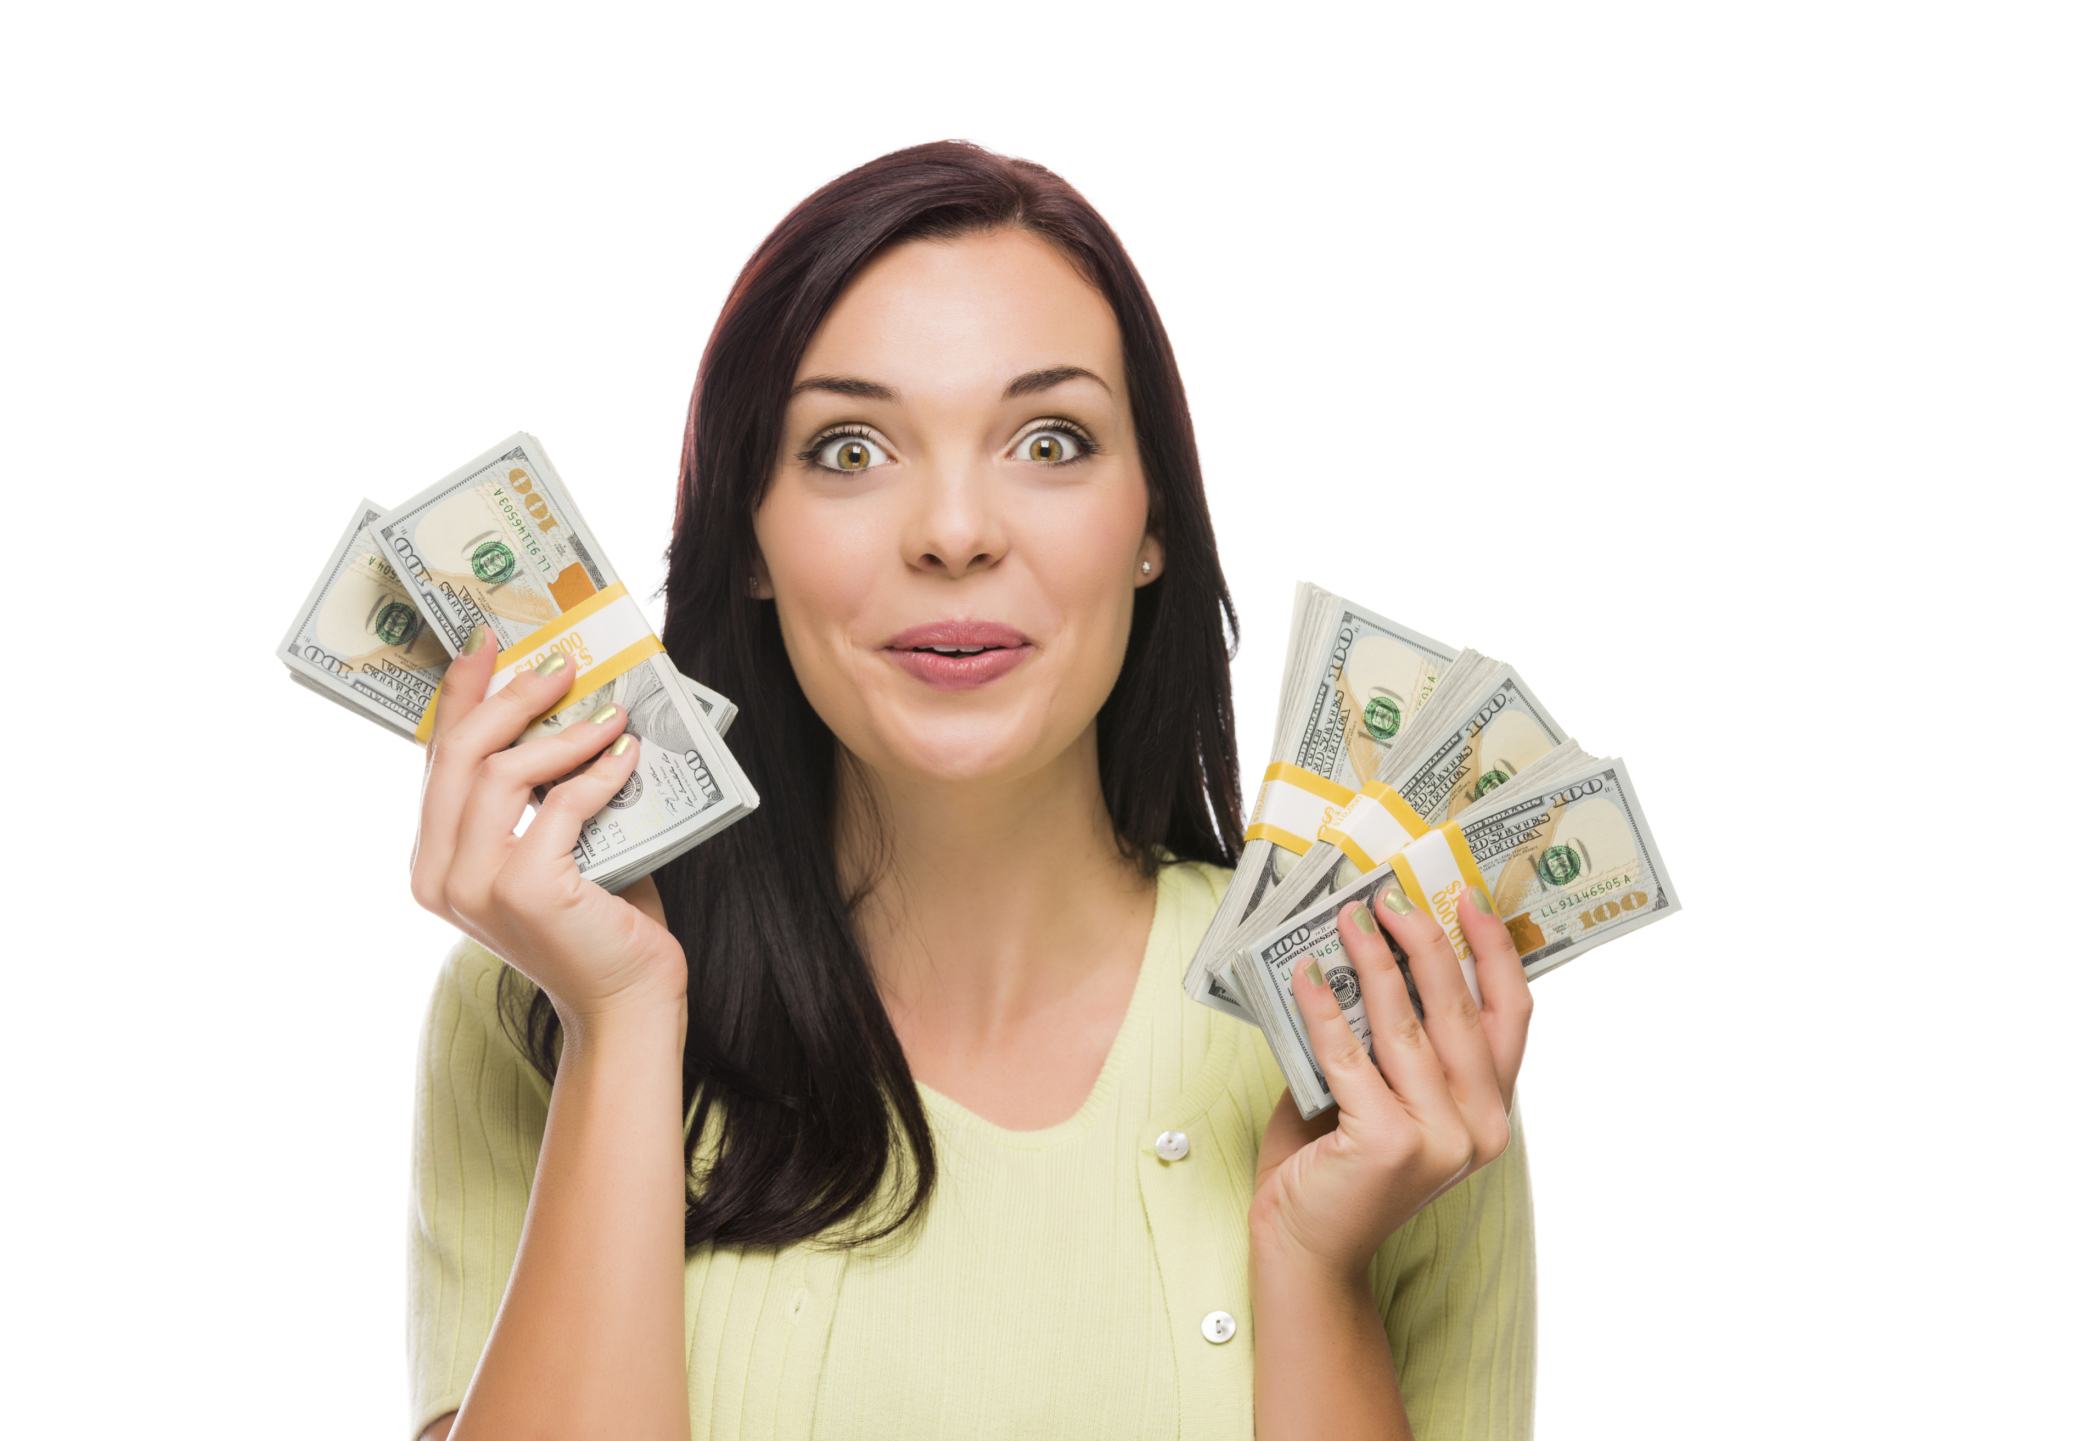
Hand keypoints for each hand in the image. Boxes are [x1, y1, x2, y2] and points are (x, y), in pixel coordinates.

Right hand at [408, 628, 687, 1029]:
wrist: (625, 1002)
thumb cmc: (596, 923)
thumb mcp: (552, 849)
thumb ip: (538, 796)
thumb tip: (566, 707)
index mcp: (433, 864)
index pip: (438, 761)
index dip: (462, 696)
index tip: (487, 644)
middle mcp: (439, 877)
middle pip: (461, 755)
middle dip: (511, 699)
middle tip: (561, 668)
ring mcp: (475, 888)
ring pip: (504, 772)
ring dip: (564, 733)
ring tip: (611, 714)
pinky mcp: (523, 892)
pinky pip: (561, 805)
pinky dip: (599, 773)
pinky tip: (628, 756)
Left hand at [1250, 885, 1532, 1283]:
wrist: (1307, 1245)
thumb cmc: (1338, 1163)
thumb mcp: (1384, 1094)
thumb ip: (1393, 1040)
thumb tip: (1372, 948)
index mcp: (1490, 1111)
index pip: (1510, 1017)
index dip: (1495, 953)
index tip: (1472, 899)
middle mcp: (1479, 1127)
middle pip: (1460, 1010)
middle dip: (1425, 940)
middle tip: (1391, 896)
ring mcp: (1439, 1139)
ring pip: (1407, 1025)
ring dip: (1373, 961)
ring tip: (1347, 919)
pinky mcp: (1388, 1144)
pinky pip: (1350, 1055)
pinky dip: (1325, 1009)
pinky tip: (1307, 974)